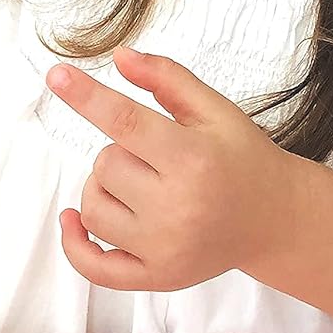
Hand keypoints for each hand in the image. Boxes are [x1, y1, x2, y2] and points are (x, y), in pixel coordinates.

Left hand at [45, 46, 304, 290]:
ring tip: (140, 186)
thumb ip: (167, 78)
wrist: (275, 220)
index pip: (125, 121)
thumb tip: (119, 56)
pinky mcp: (156, 276)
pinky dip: (74, 243)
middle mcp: (178, 207)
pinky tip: (72, 220)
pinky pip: (93, 265)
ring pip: (92, 207)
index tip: (57, 76)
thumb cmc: (241, 159)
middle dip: (120, 153)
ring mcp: (165, 247)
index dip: (86, 96)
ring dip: (103, 190)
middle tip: (155, 158)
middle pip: (105, 164)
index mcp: (194, 158)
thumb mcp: (215, 109)